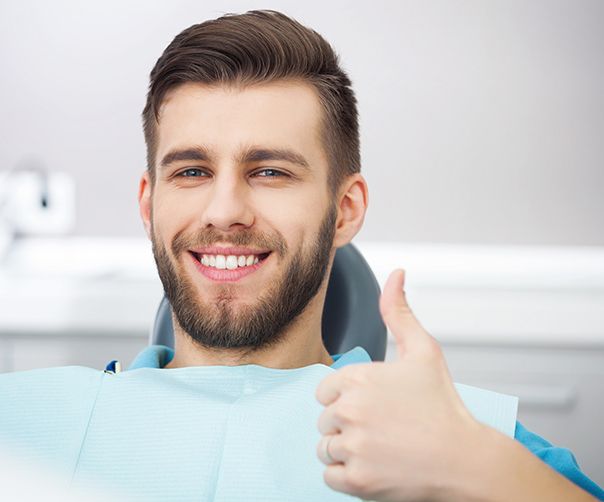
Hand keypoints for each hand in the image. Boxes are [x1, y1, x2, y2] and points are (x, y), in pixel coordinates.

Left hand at [315, 269, 483, 501]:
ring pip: (326, 447)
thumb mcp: (424, 350)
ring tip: (381, 447)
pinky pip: (329, 475)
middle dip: (347, 424)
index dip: (348, 399)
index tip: (376, 406)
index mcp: (357, 378)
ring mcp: (352, 446)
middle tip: (383, 428)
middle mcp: (348, 410)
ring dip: (347, 449)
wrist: (466, 459)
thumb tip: (396, 273)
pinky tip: (375, 466)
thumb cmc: (443, 405)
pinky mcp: (356, 480)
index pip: (325, 391)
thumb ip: (399, 312)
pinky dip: (348, 475)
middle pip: (325, 420)